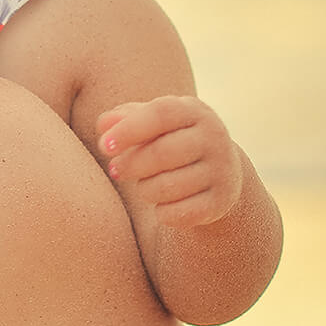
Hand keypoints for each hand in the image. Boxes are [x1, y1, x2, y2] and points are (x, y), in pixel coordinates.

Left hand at [95, 96, 243, 227]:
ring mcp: (221, 171)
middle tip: (115, 170)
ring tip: (142, 185)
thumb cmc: (171, 139)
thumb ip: (124, 119)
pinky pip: (178, 213)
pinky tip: (161, 204)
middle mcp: (214, 138)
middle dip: (131, 165)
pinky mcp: (221, 202)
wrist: (218, 172)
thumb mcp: (151, 123)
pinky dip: (161, 212)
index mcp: (195, 111)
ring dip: (144, 189)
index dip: (128, 130)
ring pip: (167, 187)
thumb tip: (104, 125)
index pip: (160, 114)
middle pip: (162, 153)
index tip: (105, 146)